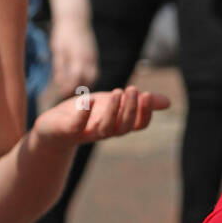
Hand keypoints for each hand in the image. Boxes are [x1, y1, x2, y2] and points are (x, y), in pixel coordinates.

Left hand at [32, 86, 169, 150]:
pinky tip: (87, 100)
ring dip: (113, 111)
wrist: (53, 130)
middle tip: (133, 89)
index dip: (145, 113)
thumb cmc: (87, 116)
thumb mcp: (114, 105)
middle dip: (130, 109)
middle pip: (123, 128)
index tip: (148, 94)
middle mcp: (104, 131)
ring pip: (104, 130)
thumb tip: (168, 102)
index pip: (138, 125)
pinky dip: (82, 114)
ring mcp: (86, 133)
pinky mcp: (67, 131)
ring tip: (117, 91)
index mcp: (117, 124)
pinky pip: (76, 126)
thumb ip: (137, 103)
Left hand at [49, 17, 97, 99]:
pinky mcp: (94, 55)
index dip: (69, 88)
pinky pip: (95, 72)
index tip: (62, 94)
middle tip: (67, 95)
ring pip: (94, 77)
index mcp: (78, 55)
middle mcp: (88, 57)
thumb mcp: (57, 49)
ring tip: (73, 90)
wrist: (75, 18)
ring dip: (85, 86)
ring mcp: (93, 56)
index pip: (76, 77)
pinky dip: (89, 79)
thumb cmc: (63, 34)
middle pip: (88, 80)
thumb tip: (59, 83)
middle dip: (78, 90)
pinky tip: (79, 82)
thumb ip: (59, 66)